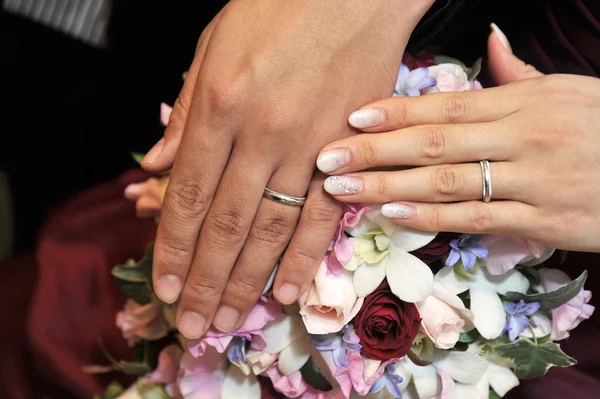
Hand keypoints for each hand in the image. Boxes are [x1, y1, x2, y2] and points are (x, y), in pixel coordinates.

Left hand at [140, 0, 434, 337]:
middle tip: (193, 326)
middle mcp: (263, 134)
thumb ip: (186, 113)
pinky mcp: (351, 153)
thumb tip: (156, 166)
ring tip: (231, 319)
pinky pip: (325, 217)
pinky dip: (308, 259)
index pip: (187, 195)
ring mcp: (311, 147)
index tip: (164, 287)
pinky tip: (291, 292)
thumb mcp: (213, 46)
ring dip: (249, 282)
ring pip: (273, 231)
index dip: (172, 248)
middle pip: (227, 226)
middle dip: (205, 282)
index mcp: (221, 104)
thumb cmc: (279, 6)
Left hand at [317, 25, 599, 251]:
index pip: (445, 107)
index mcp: (525, 102)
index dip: (395, 113)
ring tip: (343, 189)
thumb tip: (489, 41)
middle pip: (434, 144)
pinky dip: (431, 217)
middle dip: (375, 151)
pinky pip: (477, 218)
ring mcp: (532, 181)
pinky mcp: (543, 221)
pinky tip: (392, 214)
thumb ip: (519, 74)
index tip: (351, 118)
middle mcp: (523, 137)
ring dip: (388, 186)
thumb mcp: (568, 90)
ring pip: (446, 182)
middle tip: (327, 158)